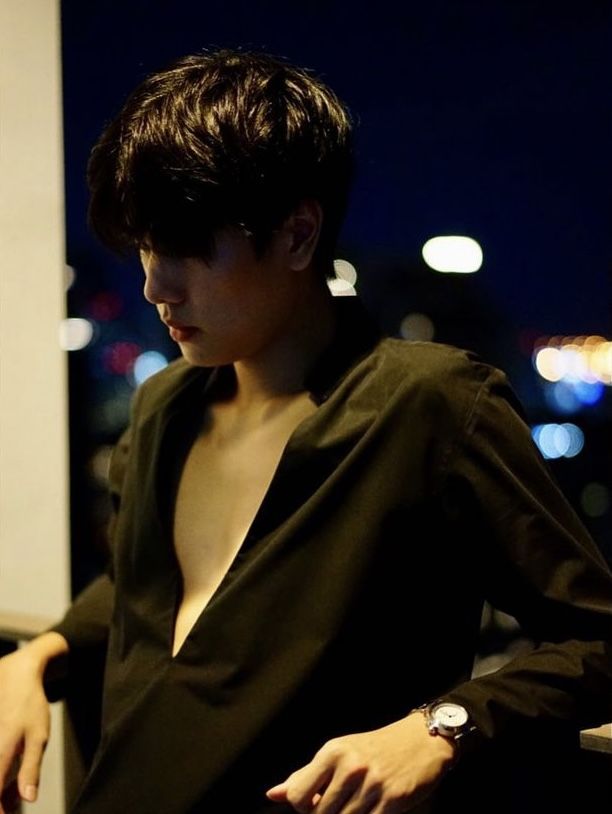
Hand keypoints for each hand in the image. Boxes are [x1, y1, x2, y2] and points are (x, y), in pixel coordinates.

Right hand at [0, 633, 67, 811]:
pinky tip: (11, 788)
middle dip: (2, 801)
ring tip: (12, 799)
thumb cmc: (30, 705)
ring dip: (2, 790)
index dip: (1, 809)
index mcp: (0, 752)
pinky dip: (2, 778)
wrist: (16, 675)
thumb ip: (31, 768)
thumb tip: (28, 799)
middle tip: (13, 807)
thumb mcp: (38, 736)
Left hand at [265, 712, 455, 813]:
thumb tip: (272, 795)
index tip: (317, 802)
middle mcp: (350, 766)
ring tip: (358, 803)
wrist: (421, 741)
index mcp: (333, 752)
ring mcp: (372, 784)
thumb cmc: (374, 749)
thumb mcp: (338, 754)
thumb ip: (305, 776)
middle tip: (343, 802)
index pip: (298, 796)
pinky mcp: (392, 801)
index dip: (304, 808)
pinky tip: (372, 808)